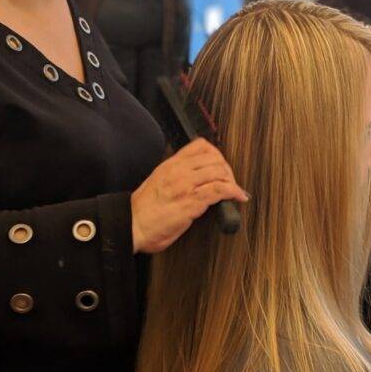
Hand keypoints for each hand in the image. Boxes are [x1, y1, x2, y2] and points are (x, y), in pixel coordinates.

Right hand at [131, 138, 248, 253]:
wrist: (132, 225)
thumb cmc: (143, 211)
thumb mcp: (158, 183)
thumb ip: (176, 177)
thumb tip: (195, 180)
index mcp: (170, 165)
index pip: (200, 146)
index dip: (217, 155)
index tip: (220, 168)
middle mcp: (179, 171)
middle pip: (215, 158)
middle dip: (228, 171)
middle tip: (230, 184)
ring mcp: (186, 185)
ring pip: (219, 172)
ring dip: (232, 182)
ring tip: (235, 192)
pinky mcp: (192, 201)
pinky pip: (220, 190)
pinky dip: (234, 192)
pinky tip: (238, 197)